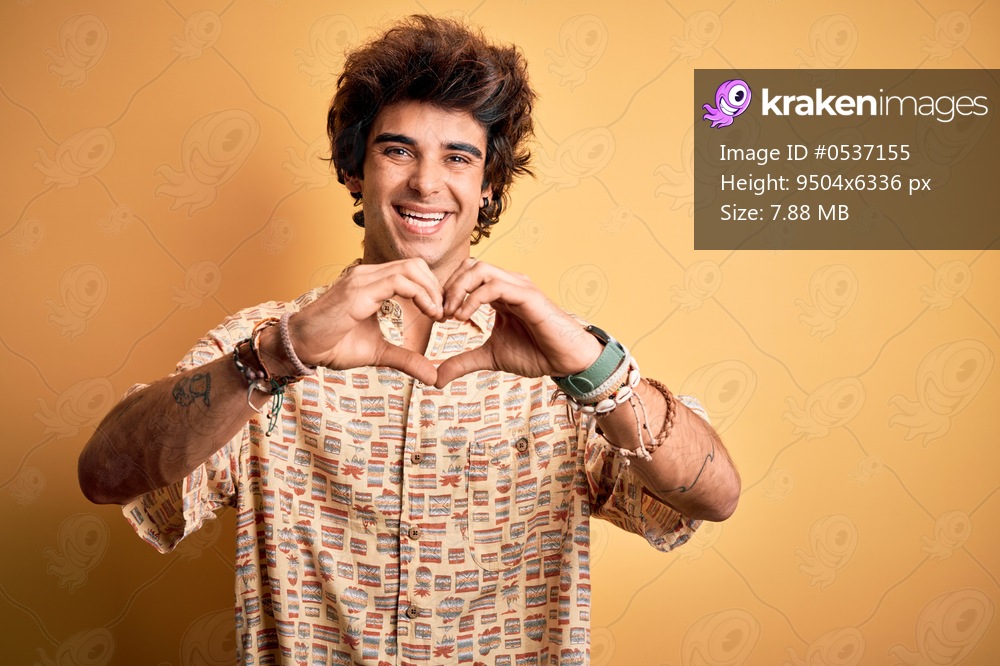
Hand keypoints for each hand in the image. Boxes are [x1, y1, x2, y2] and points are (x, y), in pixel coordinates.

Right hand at [288, 259, 442, 385]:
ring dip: (431, 291)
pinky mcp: (359, 290)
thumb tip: (432, 376)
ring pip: (411, 269)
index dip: (432, 290)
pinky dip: (420, 294)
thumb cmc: (333, 346)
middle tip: (443, 313)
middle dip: (436, 287)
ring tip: (437, 314)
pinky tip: (428, 312)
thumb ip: (406, 359)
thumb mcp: (378, 353)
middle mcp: (368, 274)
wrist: (301, 347)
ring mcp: (363, 279)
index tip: (441, 314)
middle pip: (416, 265)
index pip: (412, 272)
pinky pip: (399, 281)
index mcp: (372, 283)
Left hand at [434, 258, 602, 386]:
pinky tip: (463, 318)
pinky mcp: (528, 296)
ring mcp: (519, 287)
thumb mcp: (490, 357)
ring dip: (458, 289)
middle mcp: (508, 284)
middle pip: (470, 265)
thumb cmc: (535, 354)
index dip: (447, 291)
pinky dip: (474, 299)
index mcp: (499, 293)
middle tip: (440, 314)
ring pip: (480, 269)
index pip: (466, 275)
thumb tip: (436, 379)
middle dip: (449, 287)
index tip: (438, 316)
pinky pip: (495, 286)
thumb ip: (463, 362)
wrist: (566, 362)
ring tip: (451, 315)